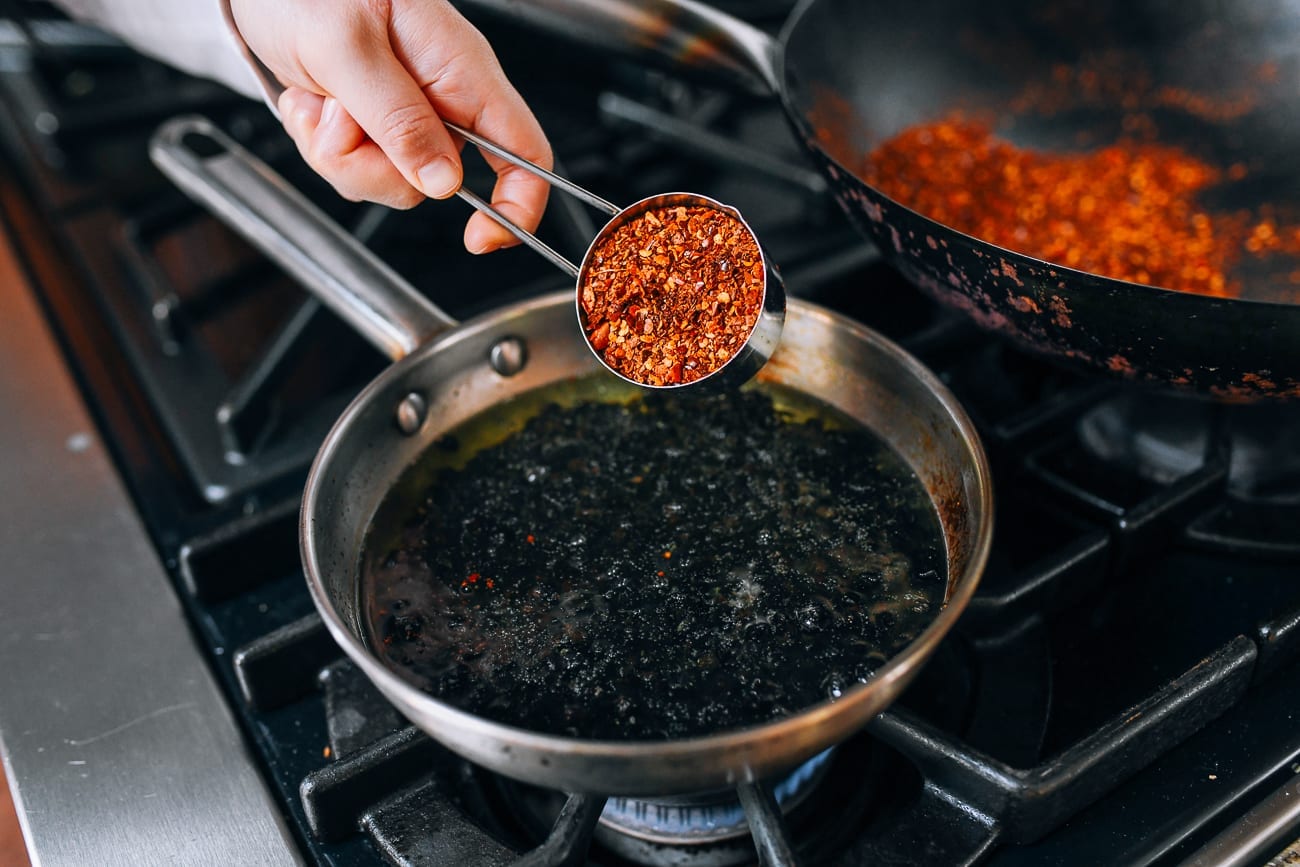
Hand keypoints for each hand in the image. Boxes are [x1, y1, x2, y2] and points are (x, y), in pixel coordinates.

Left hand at [229, 0, 551, 253]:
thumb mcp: (347, 48)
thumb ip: (398, 117)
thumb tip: (444, 182)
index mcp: (460, 69)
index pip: (524, 149)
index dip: (519, 203)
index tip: (481, 238)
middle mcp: (443, 97)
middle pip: (436, 182)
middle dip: (373, 168)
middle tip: (338, 117)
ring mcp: (409, 115)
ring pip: (388, 182)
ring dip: (338, 153)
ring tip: (321, 98)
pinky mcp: (375, 128)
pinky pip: (355, 170)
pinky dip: (320, 144)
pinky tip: (312, 100)